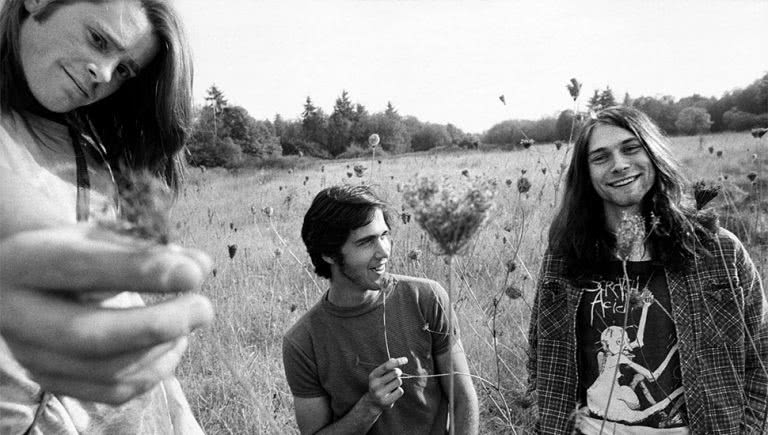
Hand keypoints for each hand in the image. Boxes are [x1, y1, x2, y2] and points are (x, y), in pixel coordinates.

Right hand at [0, 224, 213, 404]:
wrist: (24, 279)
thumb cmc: (73, 252)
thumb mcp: (100, 237)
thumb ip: (148, 249)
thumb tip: (201, 265)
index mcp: (25, 263)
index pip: (81, 269)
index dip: (141, 272)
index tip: (193, 274)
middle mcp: (17, 314)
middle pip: (88, 335)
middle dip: (156, 326)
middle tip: (203, 309)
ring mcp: (32, 355)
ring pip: (104, 371)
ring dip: (161, 350)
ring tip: (189, 323)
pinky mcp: (53, 381)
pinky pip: (111, 392)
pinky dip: (153, 373)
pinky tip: (174, 345)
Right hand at [363, 357, 407, 412]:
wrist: (373, 402)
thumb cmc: (380, 384)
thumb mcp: (380, 375)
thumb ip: (387, 367)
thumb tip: (394, 360)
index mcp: (373, 375)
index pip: (386, 366)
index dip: (397, 362)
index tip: (406, 359)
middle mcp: (374, 384)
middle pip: (395, 373)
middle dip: (398, 372)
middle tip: (397, 374)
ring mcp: (379, 394)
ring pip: (398, 381)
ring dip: (398, 382)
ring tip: (392, 385)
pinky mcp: (386, 402)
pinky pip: (400, 391)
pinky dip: (399, 390)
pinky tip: (393, 393)